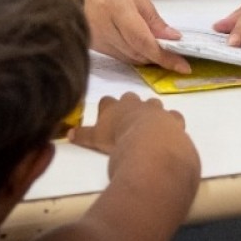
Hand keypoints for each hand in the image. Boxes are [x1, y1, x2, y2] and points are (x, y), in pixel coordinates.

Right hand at [18, 0, 190, 72]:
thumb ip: (150, 14)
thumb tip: (170, 36)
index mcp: (116, 8)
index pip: (145, 42)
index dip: (165, 57)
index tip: (183, 66)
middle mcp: (103, 29)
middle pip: (138, 54)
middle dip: (159, 57)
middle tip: (178, 55)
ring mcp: (94, 39)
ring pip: (128, 57)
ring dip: (147, 56)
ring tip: (162, 49)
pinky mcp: (89, 45)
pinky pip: (117, 54)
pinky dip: (132, 52)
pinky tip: (140, 45)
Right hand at [69, 93, 196, 174]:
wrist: (149, 141)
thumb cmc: (117, 139)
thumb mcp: (95, 139)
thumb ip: (82, 135)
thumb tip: (67, 134)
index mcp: (114, 106)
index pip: (106, 101)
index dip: (106, 109)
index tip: (106, 117)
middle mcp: (135, 103)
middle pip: (130, 98)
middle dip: (129, 107)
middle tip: (127, 122)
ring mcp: (155, 109)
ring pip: (153, 104)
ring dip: (151, 113)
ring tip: (148, 128)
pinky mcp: (172, 118)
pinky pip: (173, 116)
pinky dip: (172, 122)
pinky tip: (170, 132)